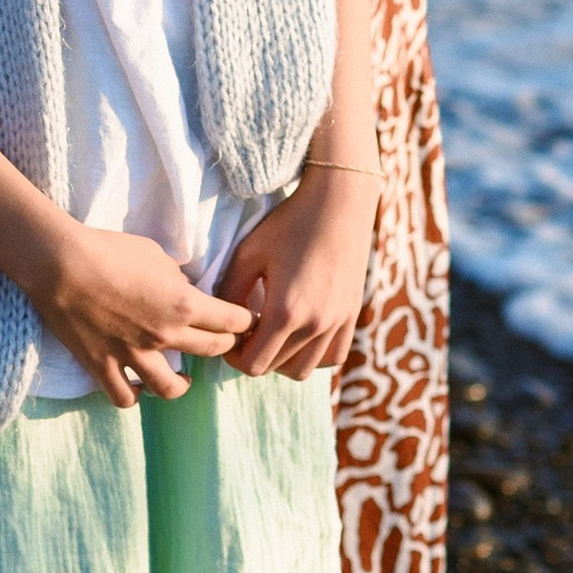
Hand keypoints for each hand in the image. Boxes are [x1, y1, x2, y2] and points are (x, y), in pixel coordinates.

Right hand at [27, 224, 250, 405]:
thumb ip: (175, 277)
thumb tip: (183, 288)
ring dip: (183, 385)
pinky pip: (124, 397)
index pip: (232, 321)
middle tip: (225, 341)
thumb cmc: (109, 250)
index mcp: (184, 304)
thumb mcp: (156, 254)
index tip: (250, 321)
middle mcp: (164, 335)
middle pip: (212, 350)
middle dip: (225, 345)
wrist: (61, 264)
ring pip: (171, 388)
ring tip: (184, 379)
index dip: (247, 321)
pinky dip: (135, 396)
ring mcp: (133, 355)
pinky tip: (138, 389)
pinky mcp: (102, 365)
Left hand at [216, 167, 376, 378]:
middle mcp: (315, 325)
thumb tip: (221, 321)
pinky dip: (313, 355)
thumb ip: (230, 294)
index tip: (230, 337)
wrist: (339, 202)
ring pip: (304, 370)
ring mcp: (337, 322)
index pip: (253, 364)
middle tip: (247, 333)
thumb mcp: (248, 254)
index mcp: (285, 312)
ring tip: (273, 336)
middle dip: (255, 356)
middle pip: (276, 368)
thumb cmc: (289, 223)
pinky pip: (332, 357)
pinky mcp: (352, 315)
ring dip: (283, 361)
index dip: (234, 356)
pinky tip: (301, 335)